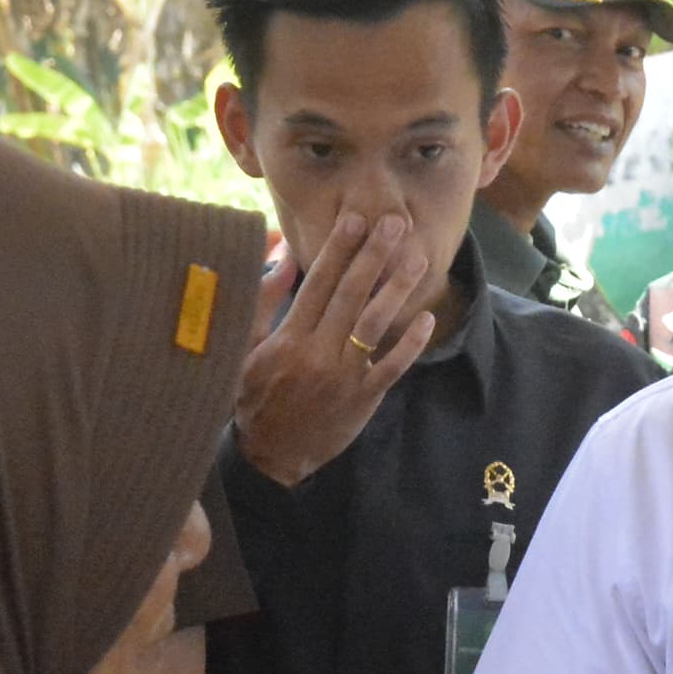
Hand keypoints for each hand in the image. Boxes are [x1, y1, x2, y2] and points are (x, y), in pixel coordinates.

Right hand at [234, 212, 440, 487]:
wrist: (270, 454)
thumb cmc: (256, 396)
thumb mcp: (246, 349)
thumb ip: (263, 303)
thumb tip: (281, 258)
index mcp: (288, 337)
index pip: (317, 283)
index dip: (338, 249)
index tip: (355, 219)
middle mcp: (317, 351)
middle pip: (350, 294)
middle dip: (374, 255)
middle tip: (396, 223)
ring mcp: (343, 375)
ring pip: (374, 324)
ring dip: (397, 289)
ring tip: (416, 258)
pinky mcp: (363, 398)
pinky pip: (391, 367)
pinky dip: (410, 344)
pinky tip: (426, 319)